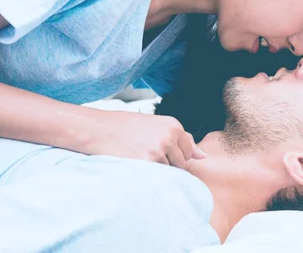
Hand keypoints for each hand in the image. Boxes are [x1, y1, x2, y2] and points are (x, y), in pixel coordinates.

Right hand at [81, 111, 206, 169]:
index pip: (188, 151)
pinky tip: (135, 163)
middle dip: (168, 165)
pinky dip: (149, 175)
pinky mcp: (148, 161)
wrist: (99, 129)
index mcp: (173, 125)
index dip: (174, 156)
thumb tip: (203, 156)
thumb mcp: (155, 126)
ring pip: (170, 171)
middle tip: (146, 156)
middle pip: (182, 164)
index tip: (158, 153)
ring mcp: (160, 149)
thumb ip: (179, 139)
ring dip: (158, 170)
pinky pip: (158, 177)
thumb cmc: (125, 127)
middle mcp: (170, 136)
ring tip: (139, 157)